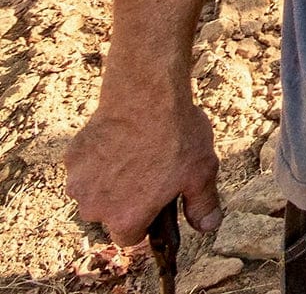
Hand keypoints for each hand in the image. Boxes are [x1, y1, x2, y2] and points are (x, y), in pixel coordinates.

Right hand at [65, 92, 221, 244]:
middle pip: (108, 214)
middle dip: (124, 198)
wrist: (146, 94)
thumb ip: (203, 204)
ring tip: (134, 150)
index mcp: (126, 219)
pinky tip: (118, 136)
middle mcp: (96, 208)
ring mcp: (79, 182)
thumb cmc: (176, 134)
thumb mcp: (201, 171)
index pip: (130, 237)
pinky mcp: (72, 156)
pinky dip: (97, 156)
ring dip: (107, 178)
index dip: (145, 219)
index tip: (156, 199)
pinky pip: (84, 165)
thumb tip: (208, 226)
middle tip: (148, 168)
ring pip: (93, 190)